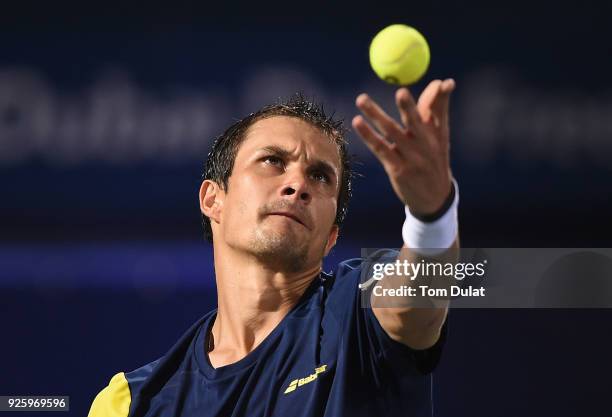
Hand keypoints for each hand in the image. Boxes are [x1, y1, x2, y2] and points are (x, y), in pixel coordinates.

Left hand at [352, 79, 455, 216]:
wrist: (434, 197)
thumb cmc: (434, 158)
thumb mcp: (439, 135)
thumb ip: (436, 108)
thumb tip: (441, 81)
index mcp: (437, 134)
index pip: (439, 112)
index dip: (440, 97)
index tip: (441, 83)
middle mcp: (425, 145)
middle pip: (415, 122)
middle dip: (408, 107)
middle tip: (401, 90)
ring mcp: (411, 158)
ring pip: (392, 132)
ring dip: (376, 115)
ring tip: (361, 99)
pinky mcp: (397, 170)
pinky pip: (380, 149)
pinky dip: (368, 135)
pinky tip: (358, 123)